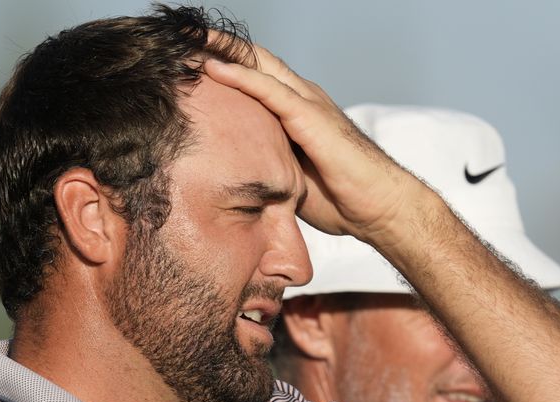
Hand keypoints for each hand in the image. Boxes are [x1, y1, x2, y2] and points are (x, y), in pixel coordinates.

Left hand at [203, 48, 433, 247]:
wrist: (379, 208)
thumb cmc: (338, 197)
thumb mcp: (288, 174)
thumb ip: (265, 161)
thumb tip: (231, 173)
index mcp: (295, 109)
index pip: (254, 76)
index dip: (223, 63)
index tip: (188, 58)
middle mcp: (301, 97)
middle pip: (253, 60)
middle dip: (216, 45)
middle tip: (181, 36)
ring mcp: (308, 103)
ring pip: (258, 65)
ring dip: (220, 50)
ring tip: (186, 39)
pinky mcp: (311, 117)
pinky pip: (270, 90)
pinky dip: (240, 77)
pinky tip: (212, 67)